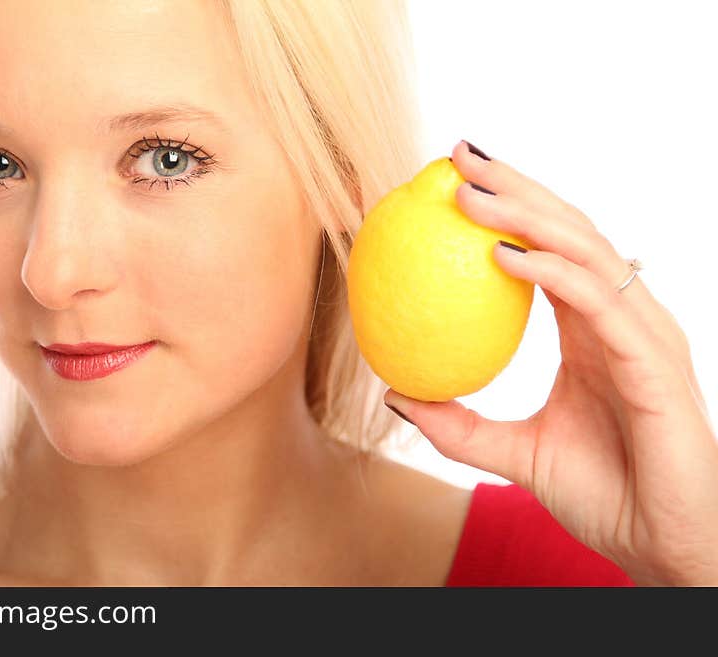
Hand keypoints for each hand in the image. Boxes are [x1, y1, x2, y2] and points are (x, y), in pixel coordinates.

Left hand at [383, 139, 717, 585]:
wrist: (660, 546)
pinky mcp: (654, 360)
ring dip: (524, 214)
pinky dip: (551, 271)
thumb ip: (458, 424)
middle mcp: (621, 318)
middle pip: (568, 230)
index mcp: (593, 329)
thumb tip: (396, 393)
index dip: (509, 209)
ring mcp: (642, 333)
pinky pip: (597, 300)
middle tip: (458, 156)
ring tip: (468, 191)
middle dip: (515, 186)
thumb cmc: (602, 494)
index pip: (550, 250)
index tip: (454, 182)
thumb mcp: (512, 454)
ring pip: (584, 250)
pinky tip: (501, 255)